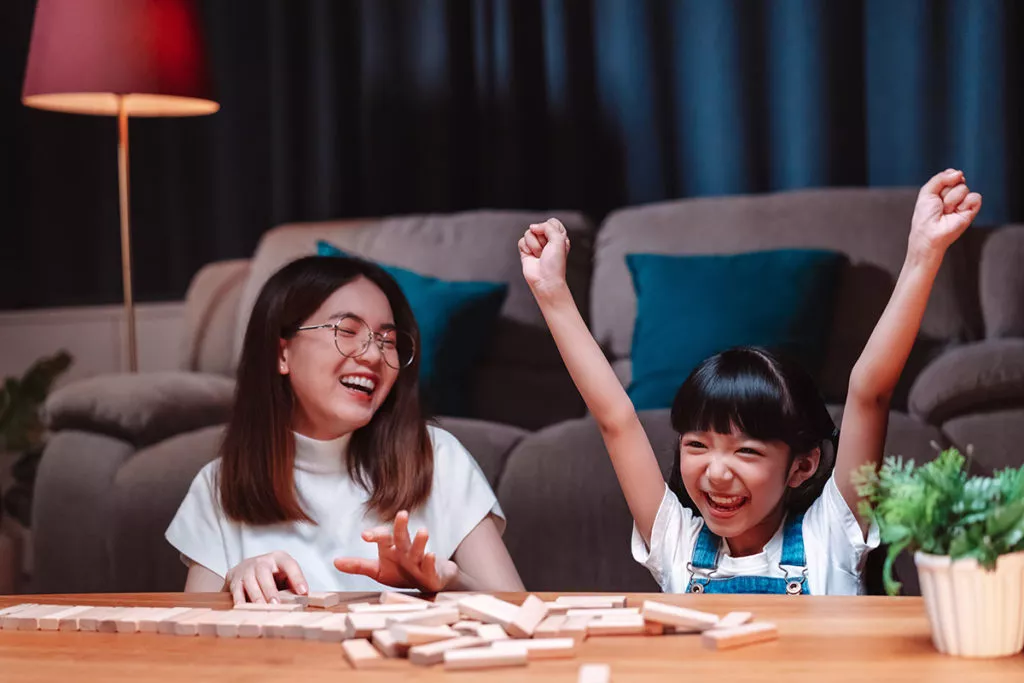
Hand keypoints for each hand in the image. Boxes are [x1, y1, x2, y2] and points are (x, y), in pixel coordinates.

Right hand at [225, 551, 307, 604]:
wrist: (247, 568)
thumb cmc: (272, 575)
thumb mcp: (285, 575)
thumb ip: (293, 585)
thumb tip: (304, 597)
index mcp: (278, 558)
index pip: (289, 565)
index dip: (297, 577)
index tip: (303, 592)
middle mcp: (261, 561)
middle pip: (264, 573)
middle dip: (270, 590)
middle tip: (276, 603)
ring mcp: (246, 569)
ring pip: (249, 582)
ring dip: (256, 596)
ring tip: (262, 608)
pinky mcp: (234, 579)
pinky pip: (236, 590)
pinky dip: (239, 600)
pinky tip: (243, 609)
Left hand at [333, 510, 458, 591]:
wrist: (429, 580)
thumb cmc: (402, 572)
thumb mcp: (378, 570)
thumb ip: (358, 566)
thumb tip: (335, 562)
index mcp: (391, 550)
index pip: (383, 538)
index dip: (375, 535)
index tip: (364, 536)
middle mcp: (405, 551)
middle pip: (402, 536)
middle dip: (401, 526)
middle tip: (402, 514)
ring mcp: (419, 561)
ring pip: (419, 549)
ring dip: (420, 540)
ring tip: (423, 531)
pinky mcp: (432, 573)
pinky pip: (431, 566)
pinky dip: (431, 561)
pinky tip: (431, 555)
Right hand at [519, 218, 570, 296]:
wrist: (545, 280)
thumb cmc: (555, 265)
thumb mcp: (559, 239)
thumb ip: (547, 227)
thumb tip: (533, 227)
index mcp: (559, 237)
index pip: (552, 222)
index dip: (550, 228)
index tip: (553, 239)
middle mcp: (547, 240)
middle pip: (538, 226)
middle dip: (541, 238)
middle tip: (546, 250)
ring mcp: (536, 245)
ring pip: (529, 233)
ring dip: (534, 245)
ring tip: (539, 255)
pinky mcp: (526, 251)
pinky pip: (521, 241)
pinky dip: (526, 249)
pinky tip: (531, 256)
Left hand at [909, 168, 981, 259]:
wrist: (929, 234)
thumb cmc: (925, 216)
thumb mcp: (927, 192)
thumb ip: (940, 178)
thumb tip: (959, 173)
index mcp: (943, 190)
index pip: (951, 174)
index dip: (945, 179)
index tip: (937, 191)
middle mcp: (954, 195)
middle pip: (957, 180)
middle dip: (945, 191)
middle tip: (939, 205)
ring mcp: (963, 202)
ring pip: (963, 188)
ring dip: (951, 200)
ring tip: (946, 211)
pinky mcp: (972, 210)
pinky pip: (975, 197)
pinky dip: (965, 203)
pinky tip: (957, 212)